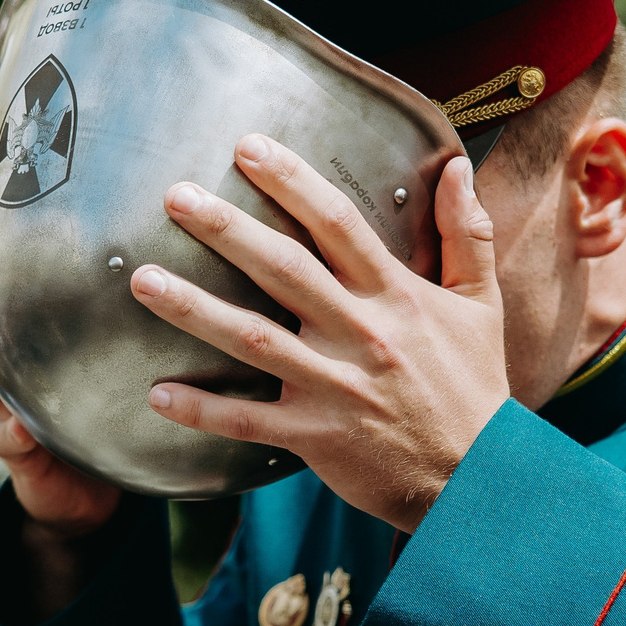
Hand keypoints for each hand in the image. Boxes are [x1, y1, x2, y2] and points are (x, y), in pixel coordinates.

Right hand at [0, 187, 121, 541]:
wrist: (92, 486)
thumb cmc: (109, 398)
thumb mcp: (116, 347)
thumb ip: (127, 300)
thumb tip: (169, 216)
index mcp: (31, 326)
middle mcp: (8, 358)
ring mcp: (5, 403)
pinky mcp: (21, 456)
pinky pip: (5, 444)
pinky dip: (8, 437)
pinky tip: (15, 431)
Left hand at [135, 136, 507, 532]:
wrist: (480, 478)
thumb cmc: (474, 386)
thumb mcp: (482, 303)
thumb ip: (466, 233)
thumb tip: (456, 165)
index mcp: (395, 295)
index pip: (337, 224)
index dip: (292, 181)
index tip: (248, 147)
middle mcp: (360, 334)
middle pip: (284, 270)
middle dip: (227, 229)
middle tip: (175, 196)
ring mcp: (334, 387)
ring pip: (253, 339)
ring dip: (194, 309)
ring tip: (143, 280)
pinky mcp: (315, 437)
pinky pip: (248, 421)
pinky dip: (202, 410)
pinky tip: (158, 393)